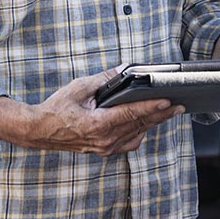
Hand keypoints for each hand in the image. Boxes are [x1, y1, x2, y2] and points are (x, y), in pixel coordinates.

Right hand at [0, 69, 184, 155]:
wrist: (40, 130)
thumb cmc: (57, 107)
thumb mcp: (81, 86)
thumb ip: (105, 78)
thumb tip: (125, 69)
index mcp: (98, 124)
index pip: (133, 114)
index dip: (153, 107)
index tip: (169, 102)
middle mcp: (104, 140)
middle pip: (140, 125)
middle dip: (161, 115)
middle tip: (179, 105)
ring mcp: (104, 148)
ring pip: (136, 135)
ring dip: (152, 123)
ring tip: (168, 111)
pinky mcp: (103, 150)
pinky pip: (128, 142)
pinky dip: (139, 131)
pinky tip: (146, 122)